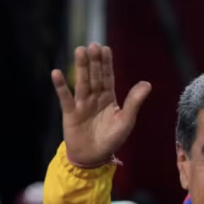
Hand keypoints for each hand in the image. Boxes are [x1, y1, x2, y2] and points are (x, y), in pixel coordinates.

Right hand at [52, 43, 151, 167]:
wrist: (93, 158)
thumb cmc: (111, 140)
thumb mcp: (126, 121)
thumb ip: (134, 102)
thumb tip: (147, 83)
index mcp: (109, 99)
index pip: (108, 78)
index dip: (106, 64)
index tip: (105, 48)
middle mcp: (95, 98)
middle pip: (94, 76)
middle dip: (94, 62)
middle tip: (93, 45)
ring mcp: (81, 104)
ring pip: (81, 82)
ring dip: (80, 67)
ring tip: (79, 51)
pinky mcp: (70, 113)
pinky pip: (65, 97)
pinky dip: (61, 86)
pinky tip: (56, 73)